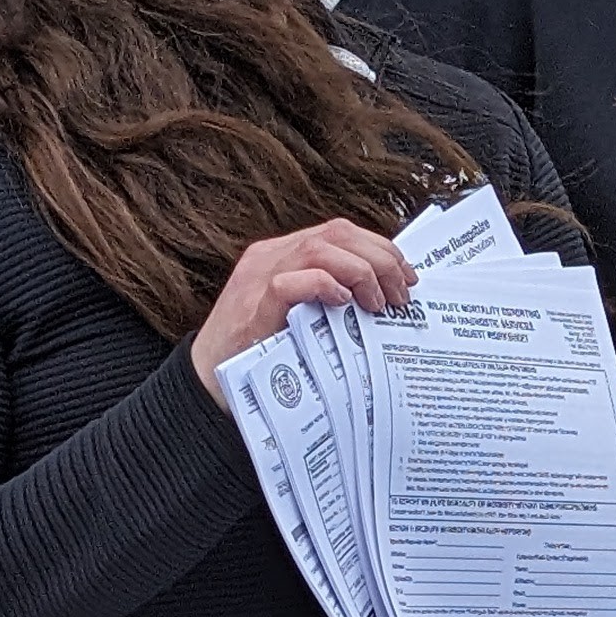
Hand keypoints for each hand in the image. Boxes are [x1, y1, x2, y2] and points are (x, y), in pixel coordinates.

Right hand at [189, 223, 415, 405]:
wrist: (209, 383)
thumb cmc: (262, 353)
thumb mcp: (302, 315)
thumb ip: (331, 298)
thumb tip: (384, 298)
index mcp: (283, 255)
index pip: (340, 232)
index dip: (380, 248)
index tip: (406, 276)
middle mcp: (270, 257)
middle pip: (336, 234)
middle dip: (380, 259)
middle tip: (401, 294)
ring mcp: (258, 279)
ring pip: (318, 249)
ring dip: (361, 272)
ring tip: (378, 303)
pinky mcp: (252, 308)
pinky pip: (289, 282)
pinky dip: (323, 285)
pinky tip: (343, 303)